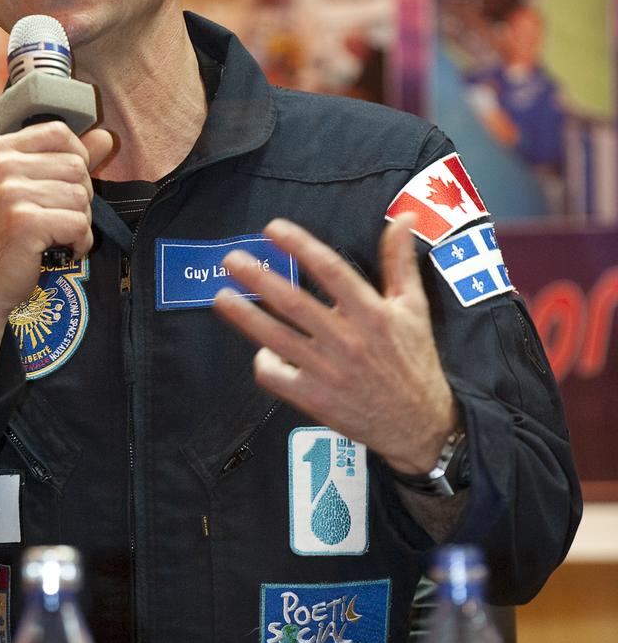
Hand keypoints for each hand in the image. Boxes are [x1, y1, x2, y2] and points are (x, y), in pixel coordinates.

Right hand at [0, 121, 113, 398]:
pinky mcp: (24, 221)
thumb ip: (65, 159)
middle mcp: (2, 165)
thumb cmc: (5, 236)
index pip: (60, 132)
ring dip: (79, 223)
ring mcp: (11, 192)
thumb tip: (106, 137)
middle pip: (77, 166)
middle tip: (56, 221)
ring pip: (81, 197)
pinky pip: (79, 223)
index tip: (62, 188)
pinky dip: (79, 242)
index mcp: (0, 149)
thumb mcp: (27, 188)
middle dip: (79, 198)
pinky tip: (61, 250)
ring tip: (56, 237)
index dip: (76, 159)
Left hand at [213, 216, 457, 474]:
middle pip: (293, 302)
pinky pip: (277, 377)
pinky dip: (263, 362)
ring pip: (276, 337)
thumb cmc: (414, 361)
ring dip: (245, 316)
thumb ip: (400, 262)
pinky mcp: (316, 399)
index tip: (272, 229)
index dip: (299, 246)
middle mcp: (347, 340)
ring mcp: (328, 371)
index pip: (330, 270)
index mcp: (372, 313)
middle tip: (231, 260)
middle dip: (257, 278)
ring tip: (222, 297)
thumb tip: (404, 217)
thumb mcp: (414, 308)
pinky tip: (260, 350)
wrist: (420, 425)